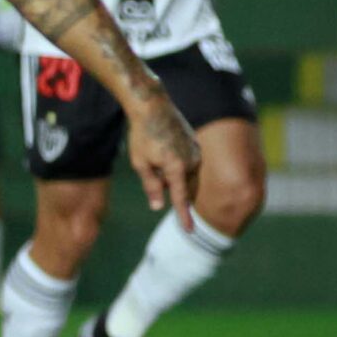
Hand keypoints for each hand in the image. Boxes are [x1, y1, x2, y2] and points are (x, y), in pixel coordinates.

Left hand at [125, 94, 200, 229]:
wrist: (153, 106)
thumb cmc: (142, 135)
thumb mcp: (140, 163)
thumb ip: (151, 186)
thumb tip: (158, 207)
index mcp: (176, 167)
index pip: (180, 198)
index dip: (184, 216)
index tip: (190, 230)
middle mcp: (192, 161)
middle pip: (182, 187)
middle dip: (168, 186)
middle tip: (152, 167)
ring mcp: (196, 153)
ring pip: (185, 175)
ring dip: (172, 175)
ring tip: (155, 154)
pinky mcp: (196, 146)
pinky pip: (188, 164)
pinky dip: (176, 165)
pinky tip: (163, 149)